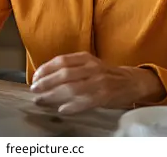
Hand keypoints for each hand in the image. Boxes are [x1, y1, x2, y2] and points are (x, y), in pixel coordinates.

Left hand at [30, 52, 164, 113]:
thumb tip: (45, 77)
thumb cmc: (106, 74)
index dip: (45, 69)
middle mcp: (92, 67)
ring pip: (71, 88)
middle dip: (45, 83)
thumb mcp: (89, 64)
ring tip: (41, 100)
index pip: (61, 61)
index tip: (34, 78)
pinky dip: (72, 106)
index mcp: (86, 58)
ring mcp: (99, 81)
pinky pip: (85, 101)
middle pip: (63, 74)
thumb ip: (72, 68)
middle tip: (34, 90)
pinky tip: (62, 110)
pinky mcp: (105, 95)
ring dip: (53, 95)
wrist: (132, 81)